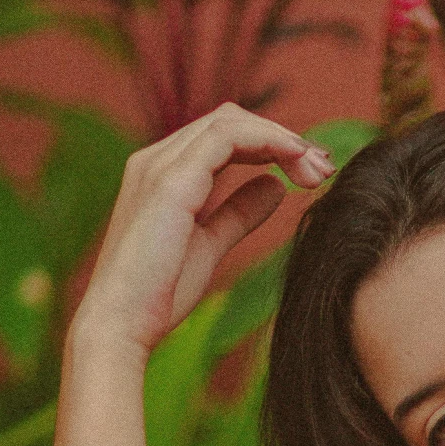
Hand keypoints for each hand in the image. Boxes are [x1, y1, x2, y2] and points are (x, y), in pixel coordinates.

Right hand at [72, 104, 336, 360]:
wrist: (121, 324)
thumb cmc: (157, 294)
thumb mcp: (209, 245)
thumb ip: (238, 213)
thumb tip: (276, 187)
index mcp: (163, 173)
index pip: (224, 137)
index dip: (271, 146)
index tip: (310, 174)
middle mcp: (157, 158)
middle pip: (230, 121)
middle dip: (283, 140)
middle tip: (322, 169)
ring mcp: (160, 164)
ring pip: (230, 121)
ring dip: (281, 139)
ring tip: (316, 170)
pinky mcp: (170, 180)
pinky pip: (226, 137)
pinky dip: (266, 141)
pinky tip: (294, 161)